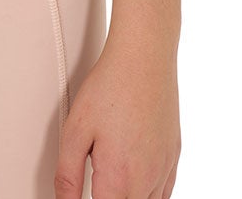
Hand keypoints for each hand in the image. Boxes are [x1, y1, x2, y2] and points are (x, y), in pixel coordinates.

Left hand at [54, 40, 180, 198]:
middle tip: (95, 182)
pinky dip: (148, 195)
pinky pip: (164, 193)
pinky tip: (132, 180)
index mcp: (119, 179)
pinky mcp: (174, 157)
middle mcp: (146, 181)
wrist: (144, 57)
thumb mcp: (75, 130)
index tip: (85, 191)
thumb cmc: (109, 87)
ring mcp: (164, 170)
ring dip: (128, 198)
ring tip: (110, 182)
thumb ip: (68, 176)